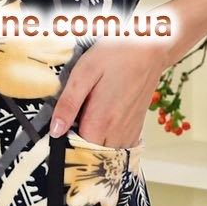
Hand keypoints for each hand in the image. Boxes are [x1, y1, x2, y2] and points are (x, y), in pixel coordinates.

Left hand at [49, 39, 164, 147]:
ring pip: (108, 155)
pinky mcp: (137, 127)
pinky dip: (109, 145)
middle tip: (69, 132)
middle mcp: (118, 131)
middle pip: (93, 157)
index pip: (78, 152)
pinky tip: (101, 129)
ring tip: (84, 129)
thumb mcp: (84, 72)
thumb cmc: (117, 54)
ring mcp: (130, 131)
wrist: (150, 48)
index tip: (57, 140)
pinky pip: (121, 148)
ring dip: (94, 149)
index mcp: (102, 120)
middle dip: (79, 150)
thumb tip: (56, 130)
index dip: (64, 149)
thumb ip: (68, 104)